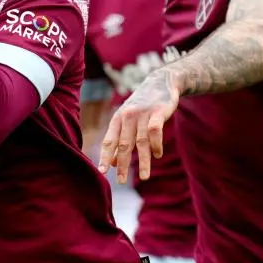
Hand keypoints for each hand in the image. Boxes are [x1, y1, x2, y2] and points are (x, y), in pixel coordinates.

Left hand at [98, 69, 178, 184]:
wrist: (160, 81)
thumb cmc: (142, 105)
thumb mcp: (128, 120)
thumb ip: (120, 141)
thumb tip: (113, 164)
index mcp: (118, 119)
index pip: (109, 141)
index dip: (105, 157)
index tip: (102, 172)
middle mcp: (128, 116)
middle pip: (124, 144)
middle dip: (122, 164)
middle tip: (120, 181)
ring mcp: (143, 114)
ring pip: (141, 141)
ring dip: (143, 161)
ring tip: (144, 177)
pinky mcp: (158, 111)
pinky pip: (156, 131)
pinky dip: (156, 145)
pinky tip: (158, 155)